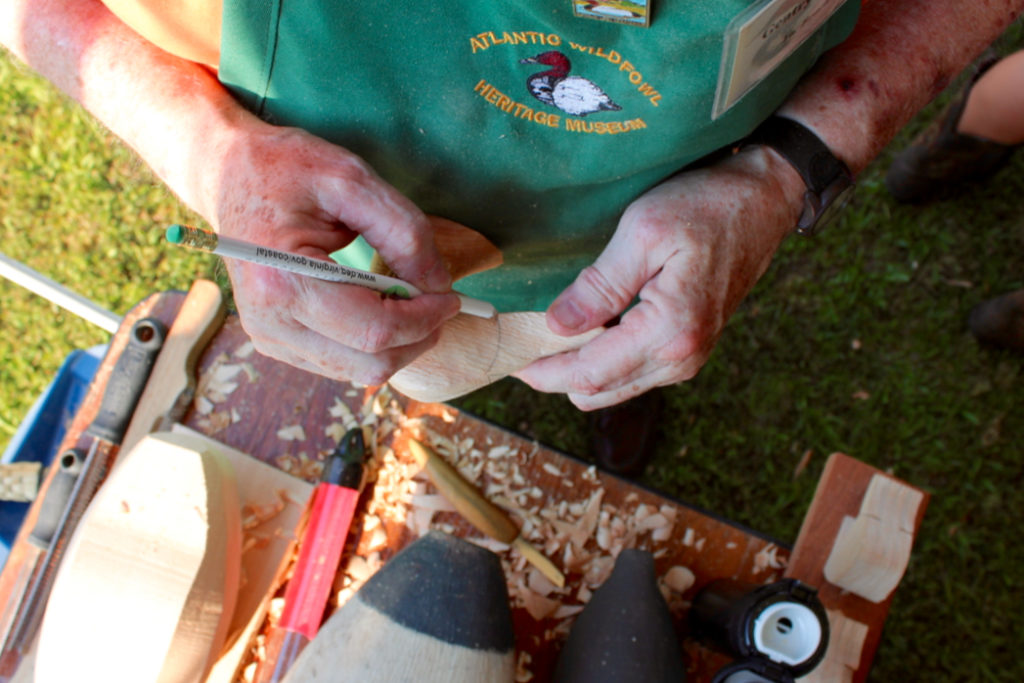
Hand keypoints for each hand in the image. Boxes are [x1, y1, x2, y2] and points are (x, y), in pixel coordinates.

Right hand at [205, 119, 461, 384]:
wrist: (228, 174)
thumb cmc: (287, 168)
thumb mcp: (352, 179)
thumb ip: (403, 231)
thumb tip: (438, 285)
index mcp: (283, 280)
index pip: (375, 330)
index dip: (426, 319)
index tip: (453, 296)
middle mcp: (270, 321)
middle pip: (371, 364)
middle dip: (417, 337)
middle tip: (437, 300)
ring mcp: (268, 338)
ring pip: (359, 372)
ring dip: (397, 342)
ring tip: (404, 296)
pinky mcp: (274, 342)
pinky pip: (341, 363)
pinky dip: (372, 342)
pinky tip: (376, 303)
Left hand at [515, 147, 804, 409]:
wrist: (763, 200)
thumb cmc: (706, 206)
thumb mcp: (643, 233)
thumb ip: (599, 286)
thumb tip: (557, 326)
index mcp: (669, 333)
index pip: (589, 374)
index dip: (543, 372)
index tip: (509, 358)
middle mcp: (682, 358)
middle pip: (598, 391)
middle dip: (556, 375)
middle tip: (521, 343)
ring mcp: (689, 358)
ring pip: (615, 387)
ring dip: (579, 369)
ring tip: (547, 336)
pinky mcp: (690, 348)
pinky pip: (634, 371)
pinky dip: (604, 361)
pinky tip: (586, 330)